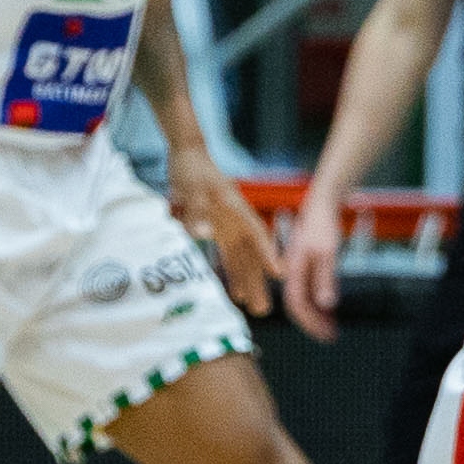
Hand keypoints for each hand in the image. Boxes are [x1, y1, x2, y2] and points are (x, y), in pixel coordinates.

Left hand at [178, 162, 278, 318]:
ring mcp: (229, 224)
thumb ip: (196, 211)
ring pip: (241, 258)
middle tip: (262, 309)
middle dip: (257, 281)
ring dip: (247, 280)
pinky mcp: (218, 226)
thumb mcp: (191, 188)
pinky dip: (231, 270)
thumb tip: (204, 235)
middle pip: (250, 254)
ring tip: (253, 307)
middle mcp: (236, 219)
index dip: (267, 253)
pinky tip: (234, 290)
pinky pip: (228, 253)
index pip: (256, 233)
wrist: (186, 153)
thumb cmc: (191, 168)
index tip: (278, 273)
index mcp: (235, 207)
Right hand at [283, 182, 350, 340]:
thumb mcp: (328, 253)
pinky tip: (330, 309)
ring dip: (317, 315)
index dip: (310, 322)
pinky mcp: (306, 265)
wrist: (321, 204)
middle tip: (330, 337)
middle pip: (299, 305)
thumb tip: (325, 305)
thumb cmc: (323, 226)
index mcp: (293, 270)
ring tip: (332, 328)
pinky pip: (310, 289)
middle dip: (313, 323)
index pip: (297, 304)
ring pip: (304, 299)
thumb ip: (325, 279)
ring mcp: (298, 269)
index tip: (324, 334)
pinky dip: (319, 302)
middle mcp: (292, 272)